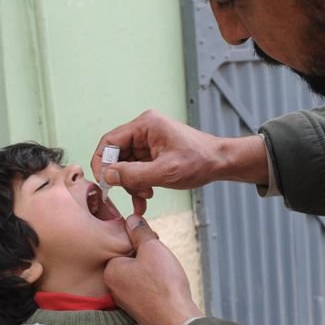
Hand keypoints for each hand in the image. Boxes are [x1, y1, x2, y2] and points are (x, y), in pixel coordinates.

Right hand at [91, 110, 267, 201]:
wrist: (221, 163)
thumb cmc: (199, 161)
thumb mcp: (165, 172)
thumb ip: (134, 175)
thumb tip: (107, 176)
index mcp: (145, 125)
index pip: (110, 141)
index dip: (102, 163)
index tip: (104, 183)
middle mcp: (144, 130)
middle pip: (117, 155)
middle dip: (122, 178)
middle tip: (133, 193)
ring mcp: (148, 142)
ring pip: (126, 166)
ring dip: (132, 184)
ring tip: (145, 197)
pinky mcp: (154, 154)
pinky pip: (137, 170)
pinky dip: (139, 185)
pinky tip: (145, 199)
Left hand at [104, 215, 204, 324]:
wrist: (177, 319)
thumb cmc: (163, 284)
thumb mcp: (152, 248)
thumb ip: (139, 231)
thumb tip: (131, 220)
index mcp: (111, 270)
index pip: (123, 245)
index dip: (142, 243)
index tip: (154, 246)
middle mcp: (113, 287)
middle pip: (131, 261)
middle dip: (148, 258)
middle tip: (162, 262)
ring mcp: (125, 301)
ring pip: (140, 275)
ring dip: (153, 272)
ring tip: (166, 276)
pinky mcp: (138, 310)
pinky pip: (146, 290)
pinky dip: (156, 287)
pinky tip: (167, 289)